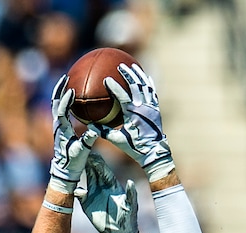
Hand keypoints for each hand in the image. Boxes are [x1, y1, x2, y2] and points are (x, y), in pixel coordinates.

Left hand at [49, 74, 98, 192]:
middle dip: (60, 89)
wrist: (65, 170)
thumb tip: (95, 130)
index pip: (60, 110)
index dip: (65, 100)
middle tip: (66, 77)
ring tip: (68, 82)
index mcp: (61, 129)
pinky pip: (63, 110)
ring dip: (61, 92)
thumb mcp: (82, 152)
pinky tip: (75, 96)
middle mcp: (57, 125)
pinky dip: (67, 101)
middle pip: (55, 102)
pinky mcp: (61, 128)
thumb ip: (87, 140)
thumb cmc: (73, 162)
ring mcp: (58, 126)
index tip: (71, 90)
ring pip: (57, 104)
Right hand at [75, 151, 138, 232]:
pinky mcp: (87, 204)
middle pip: (92, 170)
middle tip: (78, 153)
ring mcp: (94, 194)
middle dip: (86, 162)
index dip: (97, 161)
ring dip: (79, 171)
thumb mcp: (131, 206)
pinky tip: (69, 184)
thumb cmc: (128, 219)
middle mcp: (102, 187)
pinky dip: (74, 189)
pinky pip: (79, 194)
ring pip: (85, 179)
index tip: (91, 154)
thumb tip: (130, 182)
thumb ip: (131, 194)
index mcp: (112, 185)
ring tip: (71, 164)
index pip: (103, 169)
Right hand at [99, 63, 173, 181]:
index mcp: (132, 114)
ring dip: (138, 74)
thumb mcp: (118, 140)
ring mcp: (151, 108)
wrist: (154, 153)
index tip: (106, 79)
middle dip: (127, 74)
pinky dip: (149, 84)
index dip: (114, 86)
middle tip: (120, 65)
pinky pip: (152, 93)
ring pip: (145, 86)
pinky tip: (146, 76)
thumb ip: (103, 132)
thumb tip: (89, 125)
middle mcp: (143, 108)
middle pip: (135, 85)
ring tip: (132, 65)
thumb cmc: (134, 148)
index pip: (122, 96)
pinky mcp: (156, 109)